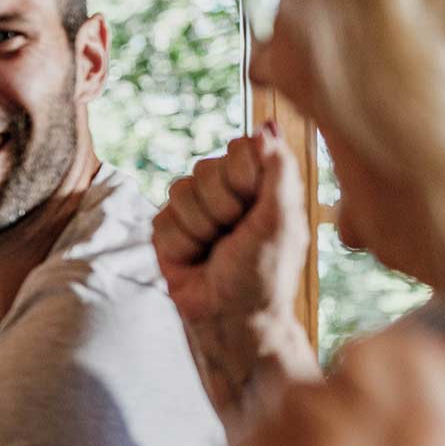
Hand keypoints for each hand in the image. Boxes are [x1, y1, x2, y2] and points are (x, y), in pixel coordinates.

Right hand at [153, 128, 307, 342]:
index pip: (240, 148)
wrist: (229, 317)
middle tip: (234, 237)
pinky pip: (162, 218)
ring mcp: (194, 208)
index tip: (256, 209)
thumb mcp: (282, 222)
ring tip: (214, 251)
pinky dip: (181, 244)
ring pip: (180, 191)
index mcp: (260, 184)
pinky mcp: (167, 228)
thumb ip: (278, 172)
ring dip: (201, 229)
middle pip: (206, 168)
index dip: (244, 177)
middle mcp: (226, 191)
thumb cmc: (263, 275)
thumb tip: (265, 129)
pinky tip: (195, 259)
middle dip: (222, 208)